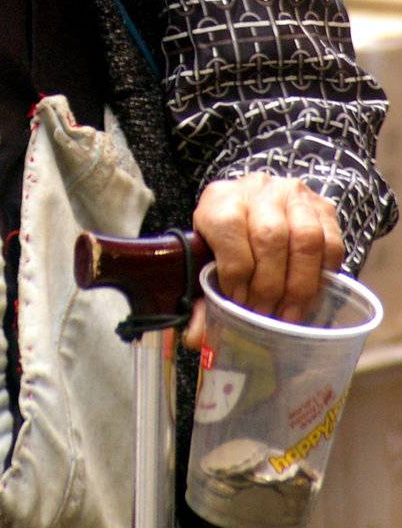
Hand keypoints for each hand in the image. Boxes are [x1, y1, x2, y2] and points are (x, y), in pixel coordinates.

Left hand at [183, 172, 342, 348]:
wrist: (256, 207)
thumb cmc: (228, 241)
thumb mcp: (208, 261)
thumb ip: (202, 297)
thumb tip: (196, 339)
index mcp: (220, 199)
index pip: (228, 228)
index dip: (235, 271)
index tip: (238, 302)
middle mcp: (257, 189)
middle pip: (270, 236)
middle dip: (269, 285)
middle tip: (266, 314)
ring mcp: (293, 194)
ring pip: (305, 238)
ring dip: (299, 285)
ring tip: (289, 314)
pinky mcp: (323, 208)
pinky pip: (332, 243)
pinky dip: (322, 275)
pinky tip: (309, 295)